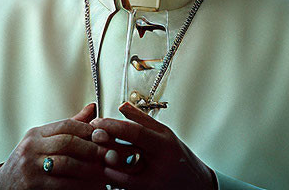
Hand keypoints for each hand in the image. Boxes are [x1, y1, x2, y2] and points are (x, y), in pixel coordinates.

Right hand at [0, 103, 106, 187]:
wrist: (3, 187)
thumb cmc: (28, 163)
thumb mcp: (42, 142)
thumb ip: (68, 127)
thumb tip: (92, 108)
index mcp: (36, 134)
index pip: (65, 125)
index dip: (87, 129)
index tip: (104, 135)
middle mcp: (32, 147)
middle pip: (68, 142)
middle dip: (91, 148)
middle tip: (109, 154)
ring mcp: (31, 167)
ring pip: (67, 163)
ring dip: (89, 168)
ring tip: (105, 172)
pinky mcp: (34, 186)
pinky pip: (63, 184)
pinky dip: (81, 185)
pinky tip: (93, 186)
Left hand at [90, 101, 216, 189]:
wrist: (197, 186)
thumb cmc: (179, 157)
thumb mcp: (165, 134)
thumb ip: (142, 119)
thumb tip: (122, 106)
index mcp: (164, 143)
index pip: (135, 132)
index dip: (113, 126)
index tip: (97, 121)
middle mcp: (159, 163)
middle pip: (127, 152)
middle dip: (106, 142)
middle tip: (91, 134)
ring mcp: (154, 182)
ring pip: (123, 174)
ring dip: (106, 162)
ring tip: (95, 152)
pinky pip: (126, 187)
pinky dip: (114, 179)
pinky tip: (105, 171)